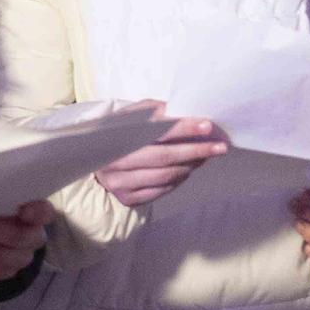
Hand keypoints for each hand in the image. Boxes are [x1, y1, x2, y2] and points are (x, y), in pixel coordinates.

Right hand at [94, 101, 229, 207]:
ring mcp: (120, 184)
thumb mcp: (128, 116)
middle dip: (195, 151)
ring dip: (190, 166)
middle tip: (219, 146)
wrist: (90, 160)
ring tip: (206, 155)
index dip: (182, 128)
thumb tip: (184, 110)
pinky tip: (188, 169)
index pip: (155, 132)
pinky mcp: (128, 199)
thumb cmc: (117, 133)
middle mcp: (115, 163)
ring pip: (165, 177)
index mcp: (115, 136)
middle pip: (163, 158)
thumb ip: (152, 111)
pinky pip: (161, 191)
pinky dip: (179, 179)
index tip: (207, 125)